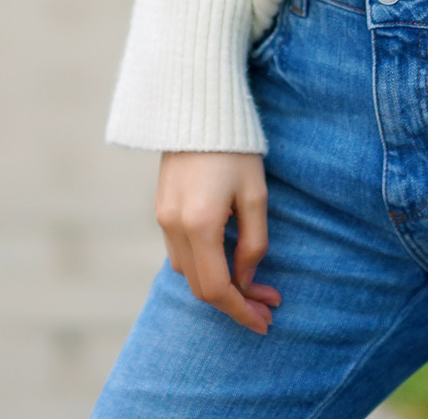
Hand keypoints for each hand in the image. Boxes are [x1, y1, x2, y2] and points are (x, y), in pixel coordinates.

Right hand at [155, 151, 281, 334]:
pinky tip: (226, 261)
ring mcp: (163, 218)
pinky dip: (202, 266)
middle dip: (235, 303)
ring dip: (218, 286)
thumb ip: (253, 243)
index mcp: (199, 225)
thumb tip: (246, 279)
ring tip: (252, 285)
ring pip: (187, 272)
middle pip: (200, 287)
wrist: (197, 106)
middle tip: (267, 305)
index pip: (218, 288)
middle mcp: (173, 227)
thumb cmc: (234, 148)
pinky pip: (179, 252)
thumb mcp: (255, 195)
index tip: (267, 320)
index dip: (242, 310)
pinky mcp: (161, 208)